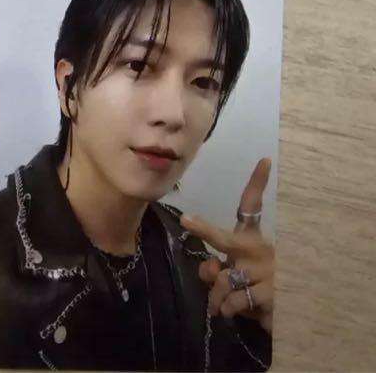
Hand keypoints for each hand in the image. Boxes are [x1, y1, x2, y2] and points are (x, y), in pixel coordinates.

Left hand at [182, 158, 274, 333]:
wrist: (287, 314)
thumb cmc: (254, 286)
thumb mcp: (233, 274)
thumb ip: (214, 269)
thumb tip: (209, 268)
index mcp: (252, 240)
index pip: (252, 207)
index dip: (257, 183)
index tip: (264, 160)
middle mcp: (259, 251)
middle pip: (224, 239)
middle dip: (204, 228)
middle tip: (189, 220)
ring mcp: (268, 274)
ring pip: (221, 280)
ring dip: (217, 295)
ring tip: (225, 302)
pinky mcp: (273, 298)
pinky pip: (234, 302)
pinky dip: (229, 309)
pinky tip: (242, 311)